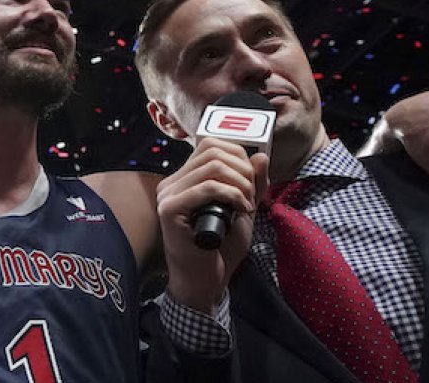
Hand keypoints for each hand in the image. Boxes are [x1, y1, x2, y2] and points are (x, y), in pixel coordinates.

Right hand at [156, 139, 267, 312]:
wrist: (205, 283)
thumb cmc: (220, 251)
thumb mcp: (243, 210)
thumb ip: (252, 184)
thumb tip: (260, 156)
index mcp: (185, 181)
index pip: (211, 145)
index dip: (238, 155)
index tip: (252, 182)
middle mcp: (172, 183)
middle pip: (213, 151)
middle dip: (243, 170)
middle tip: (251, 197)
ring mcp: (168, 196)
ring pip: (212, 166)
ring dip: (240, 184)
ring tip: (246, 205)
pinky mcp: (169, 210)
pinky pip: (207, 187)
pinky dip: (232, 195)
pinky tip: (240, 211)